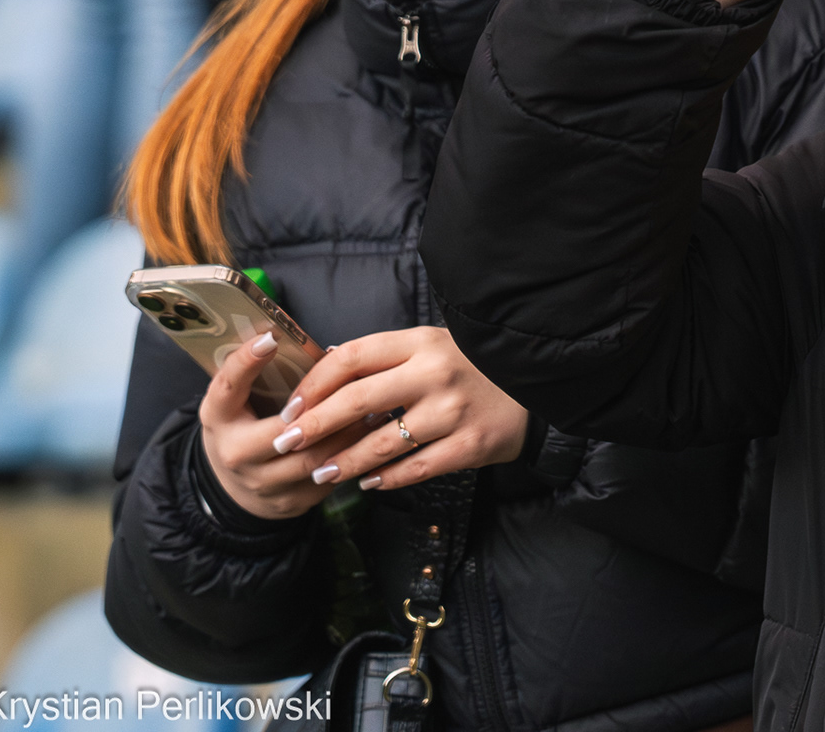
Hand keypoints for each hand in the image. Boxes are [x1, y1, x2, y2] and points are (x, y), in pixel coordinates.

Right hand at [199, 331, 371, 520]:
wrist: (234, 487)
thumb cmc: (243, 427)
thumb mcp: (238, 401)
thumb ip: (256, 374)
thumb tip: (286, 333)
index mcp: (219, 419)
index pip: (228, 388)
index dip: (246, 362)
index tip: (270, 337)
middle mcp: (235, 453)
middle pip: (283, 432)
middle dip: (322, 411)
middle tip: (356, 384)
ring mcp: (262, 483)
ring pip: (313, 459)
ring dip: (347, 434)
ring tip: (376, 408)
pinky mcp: (290, 501)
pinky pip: (328, 478)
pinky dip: (351, 456)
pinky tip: (372, 437)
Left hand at [270, 326, 530, 493]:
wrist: (539, 388)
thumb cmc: (474, 366)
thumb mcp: (433, 345)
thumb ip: (387, 357)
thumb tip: (326, 370)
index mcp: (421, 342)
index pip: (352, 357)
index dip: (314, 382)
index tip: (291, 405)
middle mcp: (435, 373)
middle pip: (357, 400)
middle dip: (314, 426)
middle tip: (286, 444)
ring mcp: (454, 411)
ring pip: (381, 444)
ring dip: (343, 463)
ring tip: (320, 474)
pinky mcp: (471, 445)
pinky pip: (416, 469)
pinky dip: (387, 479)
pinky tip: (369, 482)